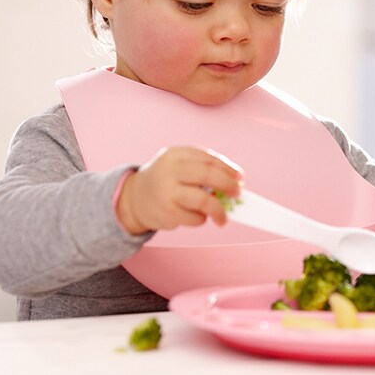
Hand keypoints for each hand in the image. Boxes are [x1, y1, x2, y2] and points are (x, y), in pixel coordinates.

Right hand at [117, 146, 243, 234]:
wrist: (134, 198)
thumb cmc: (165, 180)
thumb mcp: (178, 165)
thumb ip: (202, 169)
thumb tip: (233, 183)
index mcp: (175, 155)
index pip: (209, 159)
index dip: (228, 169)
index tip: (239, 178)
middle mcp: (170, 171)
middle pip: (208, 175)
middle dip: (228, 185)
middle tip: (237, 194)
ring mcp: (167, 193)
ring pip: (204, 201)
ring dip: (219, 210)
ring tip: (223, 217)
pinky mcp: (167, 213)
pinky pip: (196, 218)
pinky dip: (202, 219)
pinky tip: (197, 216)